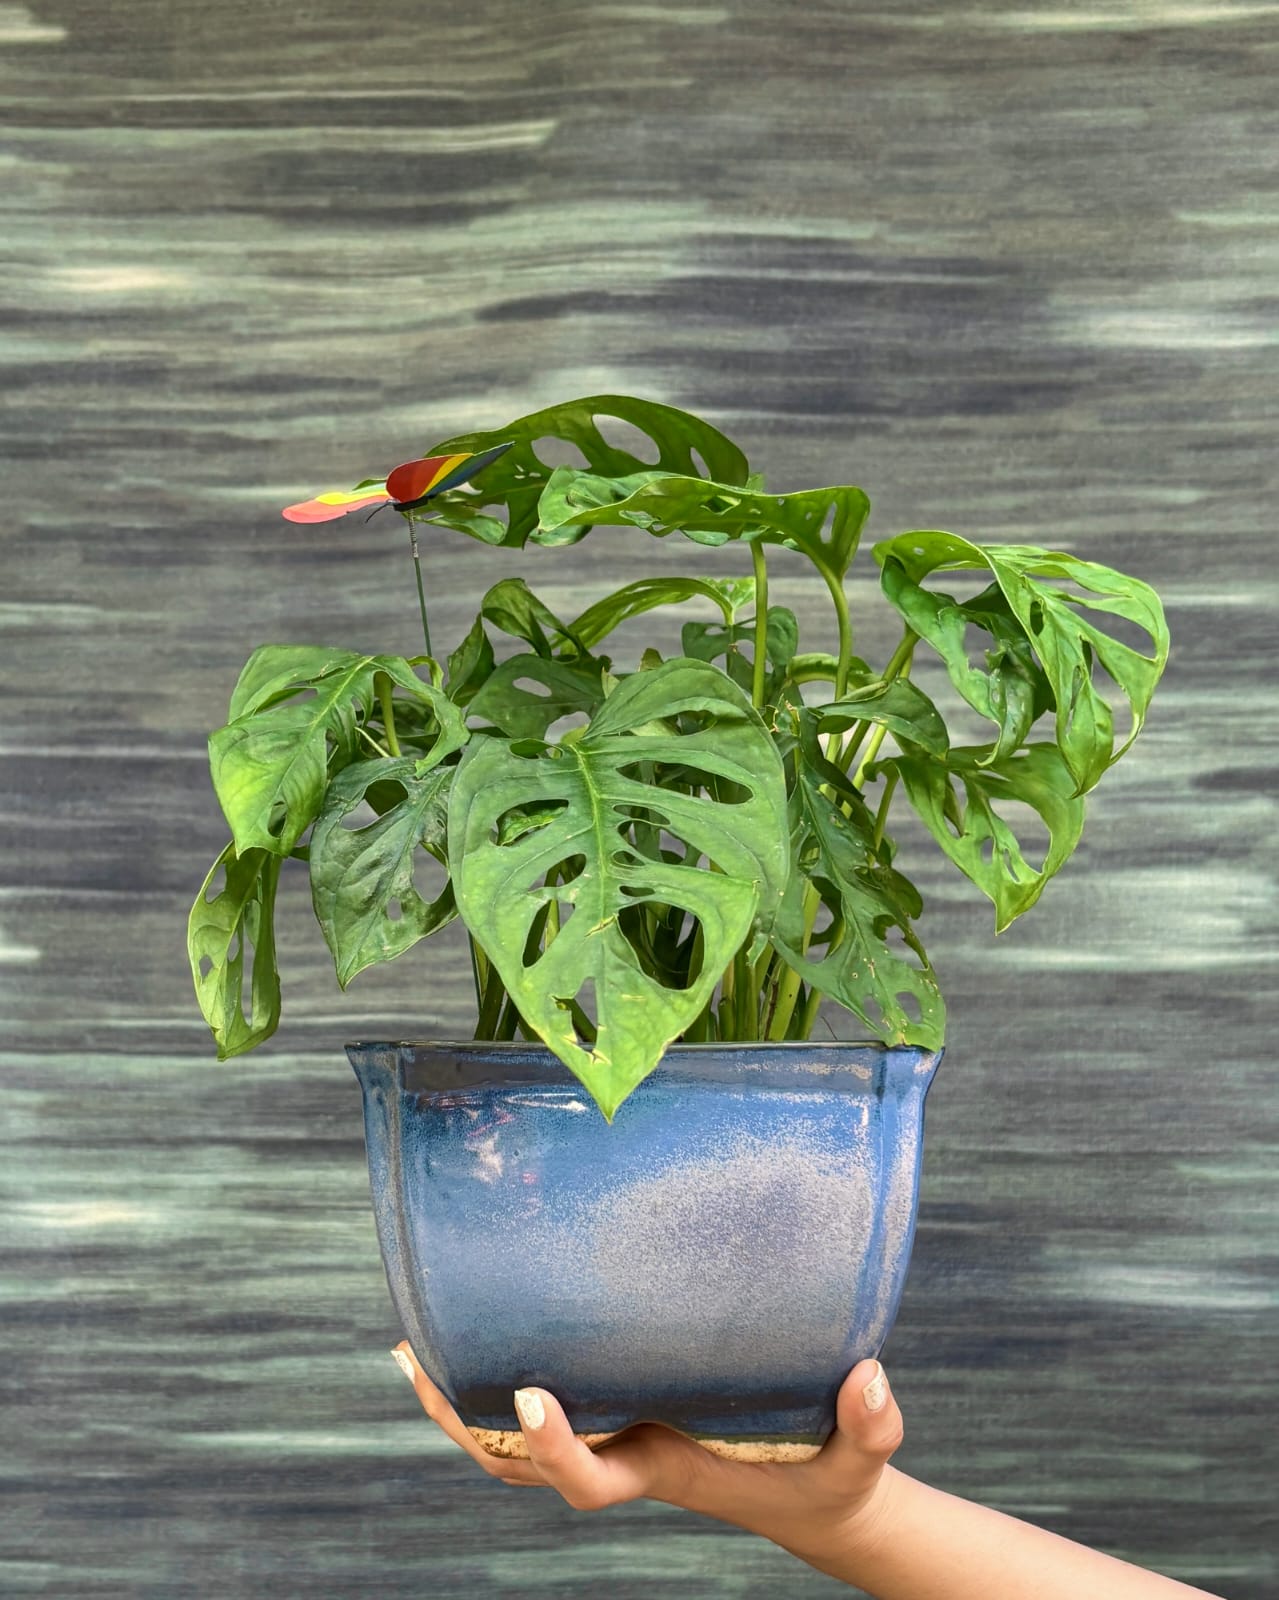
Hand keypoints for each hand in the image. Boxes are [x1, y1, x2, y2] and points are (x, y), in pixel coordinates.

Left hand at [390, 1342, 904, 1569]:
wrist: (816, 1498)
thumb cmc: (831, 1477)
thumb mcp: (858, 1459)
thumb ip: (869, 1426)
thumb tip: (870, 1377)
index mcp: (662, 1469)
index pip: (587, 1479)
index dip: (550, 1447)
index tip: (530, 1391)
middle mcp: (623, 1455)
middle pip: (514, 1466)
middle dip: (461, 1420)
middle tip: (416, 1356)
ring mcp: (613, 1436)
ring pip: (508, 1446)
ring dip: (458, 1404)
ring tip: (413, 1344)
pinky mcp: (619, 1411)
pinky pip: (538, 1411)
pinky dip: (493, 1388)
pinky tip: (476, 1338)